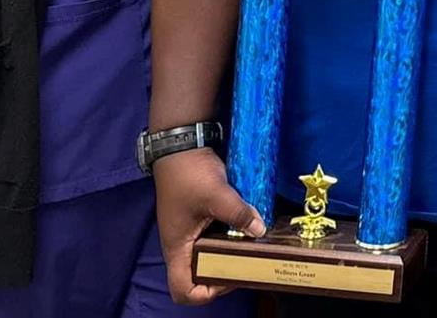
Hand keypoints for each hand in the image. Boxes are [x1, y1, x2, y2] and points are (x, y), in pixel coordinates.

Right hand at [153, 147, 263, 305]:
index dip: (206, 292)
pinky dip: (228, 236)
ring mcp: (189, 231)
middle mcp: (180, 245)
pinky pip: (213, 237)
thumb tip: (260, 230)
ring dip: (227, 254)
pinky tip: (247, 226)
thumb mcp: (217, 194)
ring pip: (208, 256)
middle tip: (247, 262)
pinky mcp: (198, 218)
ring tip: (251, 246)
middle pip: (198, 276)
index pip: (183, 289)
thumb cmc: (190, 172)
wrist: (181, 144)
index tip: (229, 276)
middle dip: (223, 274)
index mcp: (177, 248)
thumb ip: (238, 214)